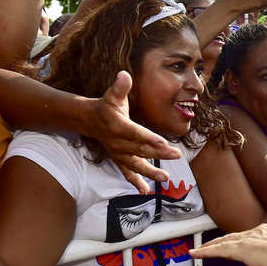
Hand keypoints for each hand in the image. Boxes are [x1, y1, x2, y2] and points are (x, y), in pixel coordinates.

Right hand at [82, 71, 181, 192]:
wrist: (89, 120)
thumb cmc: (106, 106)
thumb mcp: (111, 95)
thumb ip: (120, 86)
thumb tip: (124, 74)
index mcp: (118, 126)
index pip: (136, 133)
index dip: (149, 138)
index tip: (163, 142)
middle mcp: (118, 142)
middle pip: (141, 149)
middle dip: (159, 153)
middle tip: (177, 155)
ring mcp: (118, 153)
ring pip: (136, 164)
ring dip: (150, 172)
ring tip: (165, 178)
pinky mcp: (119, 159)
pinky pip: (127, 173)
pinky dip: (135, 182)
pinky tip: (146, 191)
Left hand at [190, 224, 266, 265]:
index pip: (247, 236)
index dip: (236, 240)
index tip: (232, 244)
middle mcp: (258, 232)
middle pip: (232, 236)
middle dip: (219, 242)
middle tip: (207, 246)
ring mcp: (249, 239)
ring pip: (223, 242)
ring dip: (209, 247)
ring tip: (198, 251)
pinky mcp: (242, 249)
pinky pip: (219, 250)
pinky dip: (206, 251)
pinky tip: (197, 254)